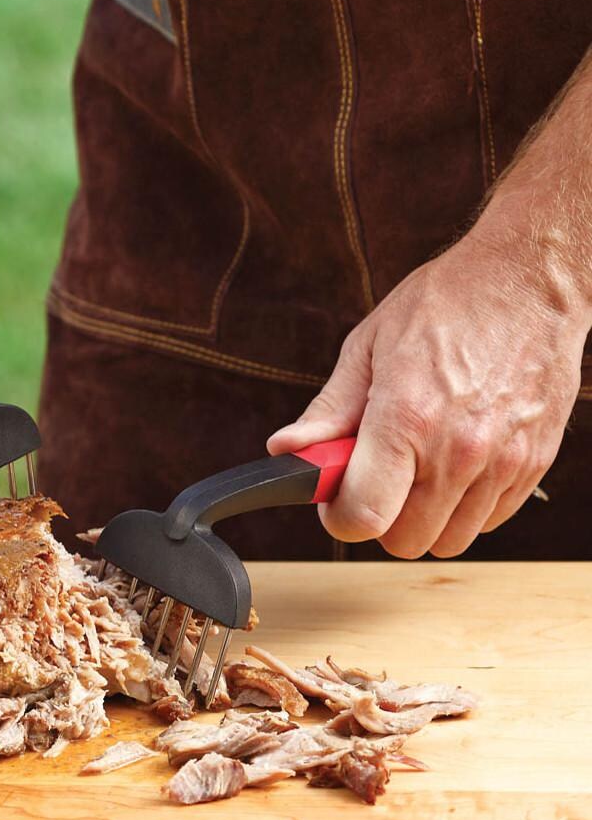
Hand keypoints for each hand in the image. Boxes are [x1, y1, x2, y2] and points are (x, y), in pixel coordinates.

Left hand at [267, 224, 589, 557]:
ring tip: (419, 467)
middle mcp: (457, 451)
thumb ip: (328, 412)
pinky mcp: (533, 463)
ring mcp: (501, 461)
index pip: (362, 518)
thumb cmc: (445, 305)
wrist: (528, 278)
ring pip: (449, 541)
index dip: (339, 516)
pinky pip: (489, 521)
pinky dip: (466, 506)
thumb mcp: (367, 348)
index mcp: (406, 419)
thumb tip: (287, 450)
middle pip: (404, 541)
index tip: (336, 496)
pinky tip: (456, 464)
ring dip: (425, 517)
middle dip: (380, 518)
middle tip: (377, 477)